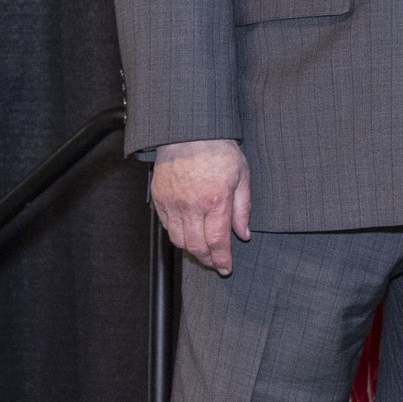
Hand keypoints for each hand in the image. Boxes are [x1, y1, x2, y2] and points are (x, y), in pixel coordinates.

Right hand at [150, 139, 250, 273]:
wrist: (189, 133)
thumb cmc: (219, 151)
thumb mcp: (242, 177)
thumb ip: (243, 208)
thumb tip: (243, 234)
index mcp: (215, 200)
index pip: (217, 241)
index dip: (222, 259)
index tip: (226, 268)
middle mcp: (191, 206)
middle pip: (196, 246)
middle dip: (207, 259)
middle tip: (216, 263)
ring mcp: (172, 203)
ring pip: (179, 240)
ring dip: (192, 251)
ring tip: (204, 252)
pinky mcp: (159, 199)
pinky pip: (167, 227)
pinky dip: (178, 236)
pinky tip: (189, 235)